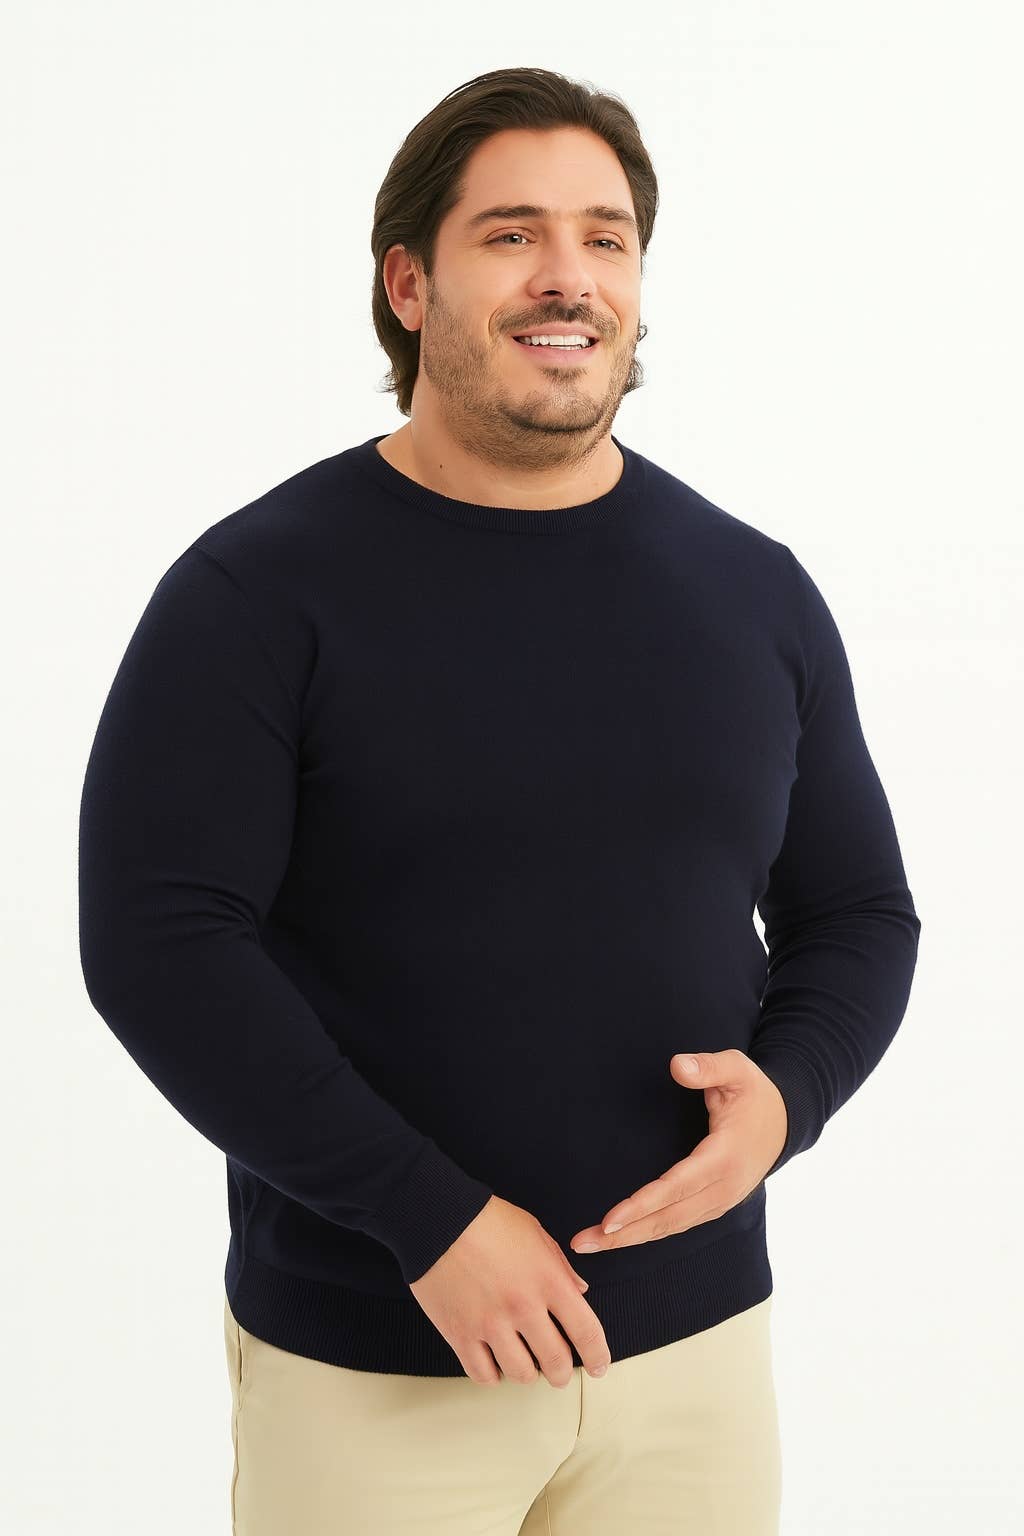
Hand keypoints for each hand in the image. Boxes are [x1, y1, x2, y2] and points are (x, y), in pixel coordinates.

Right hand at [408, 1194, 611, 1388]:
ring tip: (525, 1362)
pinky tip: (495, 1362)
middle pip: (556, 1362)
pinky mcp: (460, 1333)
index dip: (597, 1355)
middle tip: (559, 1372)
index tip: (598, 1365)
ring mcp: (490, 1324)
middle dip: (562, 1373)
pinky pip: (483, 1374)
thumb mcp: (535, 1233)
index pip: (586, 1332)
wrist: (438, 1217)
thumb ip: (561, 1267)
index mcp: (548, 1280)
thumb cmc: (487, 1219)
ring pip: (521, 1374)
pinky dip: (494, 1375)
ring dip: (528, 1373)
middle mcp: (523, 1307)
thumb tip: (580, 1293)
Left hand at [570, 1050, 787, 1254]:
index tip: (610, 1219)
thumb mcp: (738, 1069)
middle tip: (582, 1241)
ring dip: (630, 1239)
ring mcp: (720, 1201)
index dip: (642, 1205)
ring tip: (591, 1243)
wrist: (785, 1122)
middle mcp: (723, 1189)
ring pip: (671, 1227)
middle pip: (668, 1218)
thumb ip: (708, 1067)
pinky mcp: (715, 1205)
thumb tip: (677, 1066)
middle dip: (624, 1233)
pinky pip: (678, 1224)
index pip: (676, 1187)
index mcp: (725, 1158)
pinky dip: (648, 1233)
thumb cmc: (755, 1094)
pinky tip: (621, 1237)